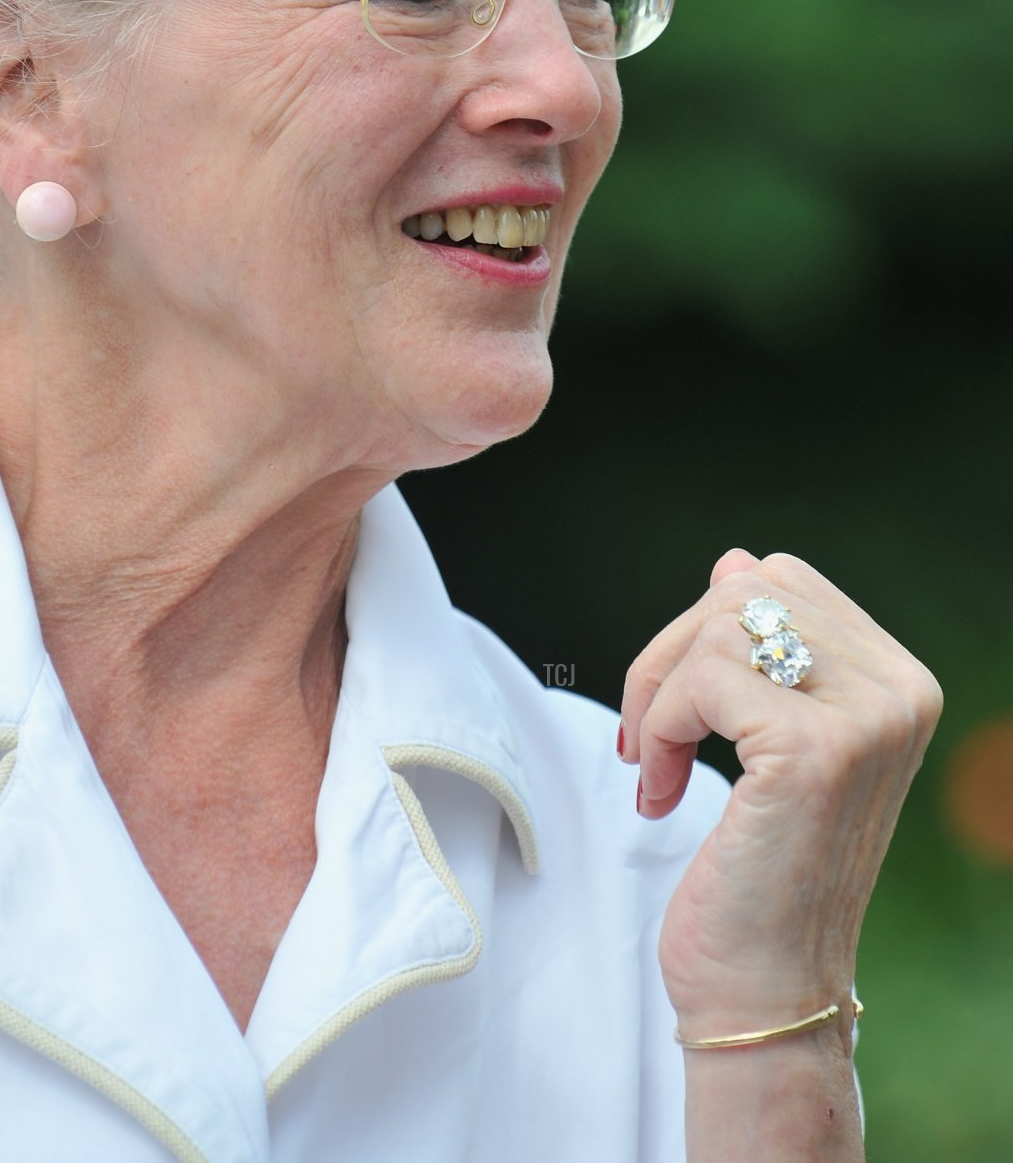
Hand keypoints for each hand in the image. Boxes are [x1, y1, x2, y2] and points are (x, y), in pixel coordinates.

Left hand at [619, 548, 941, 1041]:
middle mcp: (902, 691)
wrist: (766, 993)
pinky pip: (704, 677)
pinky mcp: (817, 749)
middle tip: (651, 739)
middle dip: (671, 656)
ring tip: (660, 767)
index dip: (704, 632)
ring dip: (660, 695)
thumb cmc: (759, 871)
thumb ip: (760, 650)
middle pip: (744, 589)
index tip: (683, 713)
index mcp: (900, 681)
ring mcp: (868, 718)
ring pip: (718, 623)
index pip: (777, 580)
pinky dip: (662, 726)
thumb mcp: (765, 740)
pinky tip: (663, 791)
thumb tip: (734, 560)